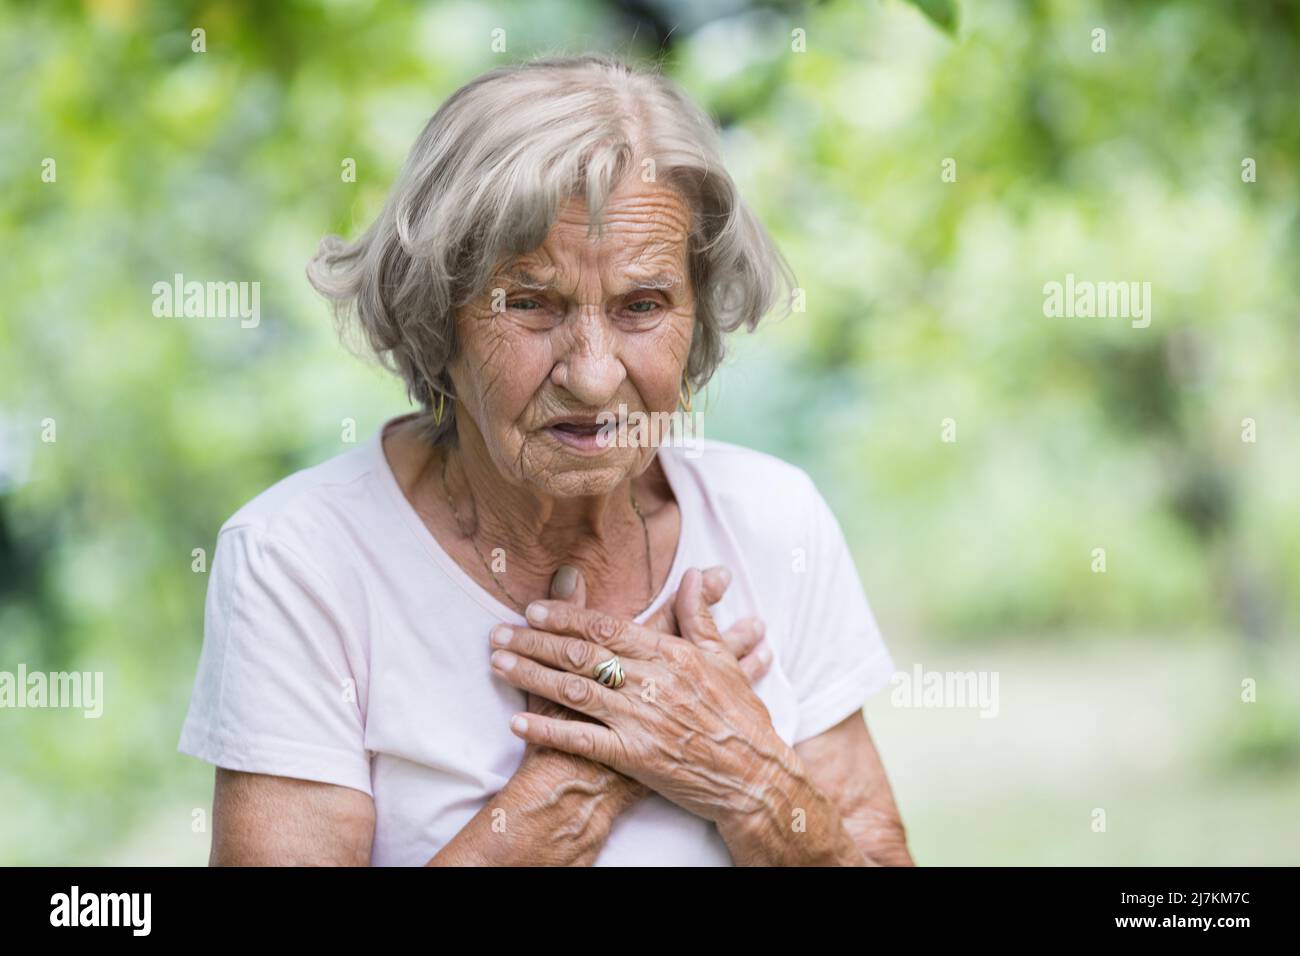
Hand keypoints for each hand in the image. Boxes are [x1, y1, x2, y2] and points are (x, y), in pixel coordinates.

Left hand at [489, 567, 791, 826]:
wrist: (755, 776)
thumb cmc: (740, 716)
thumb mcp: (724, 659)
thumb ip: (699, 616)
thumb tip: (691, 574)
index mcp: (671, 655)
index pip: (608, 627)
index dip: (567, 615)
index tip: (534, 608)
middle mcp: (652, 683)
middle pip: (582, 654)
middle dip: (536, 640)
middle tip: (499, 632)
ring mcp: (641, 720)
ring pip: (575, 691)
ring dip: (531, 676)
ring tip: (498, 663)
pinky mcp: (635, 756)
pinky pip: (582, 740)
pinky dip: (547, 730)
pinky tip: (517, 721)